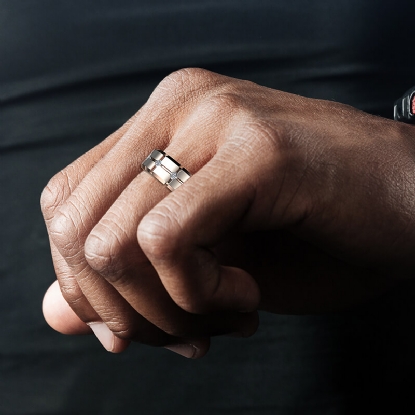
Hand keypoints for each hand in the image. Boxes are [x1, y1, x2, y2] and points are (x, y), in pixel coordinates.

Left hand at [41, 68, 414, 355]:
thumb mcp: (201, 266)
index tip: (135, 327)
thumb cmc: (310, 234)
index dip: (85, 283)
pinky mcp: (256, 150)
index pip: (66, 206)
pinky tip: (246, 294)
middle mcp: (177, 108)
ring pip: (113, 239)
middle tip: (182, 333)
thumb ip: (122, 284)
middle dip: (120, 307)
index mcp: (158, 124)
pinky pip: (168, 239)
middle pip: (76, 226)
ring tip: (222, 313)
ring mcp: (215, 120)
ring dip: (163, 308)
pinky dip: (198, 292)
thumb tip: (54, 314)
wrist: (406, 206)